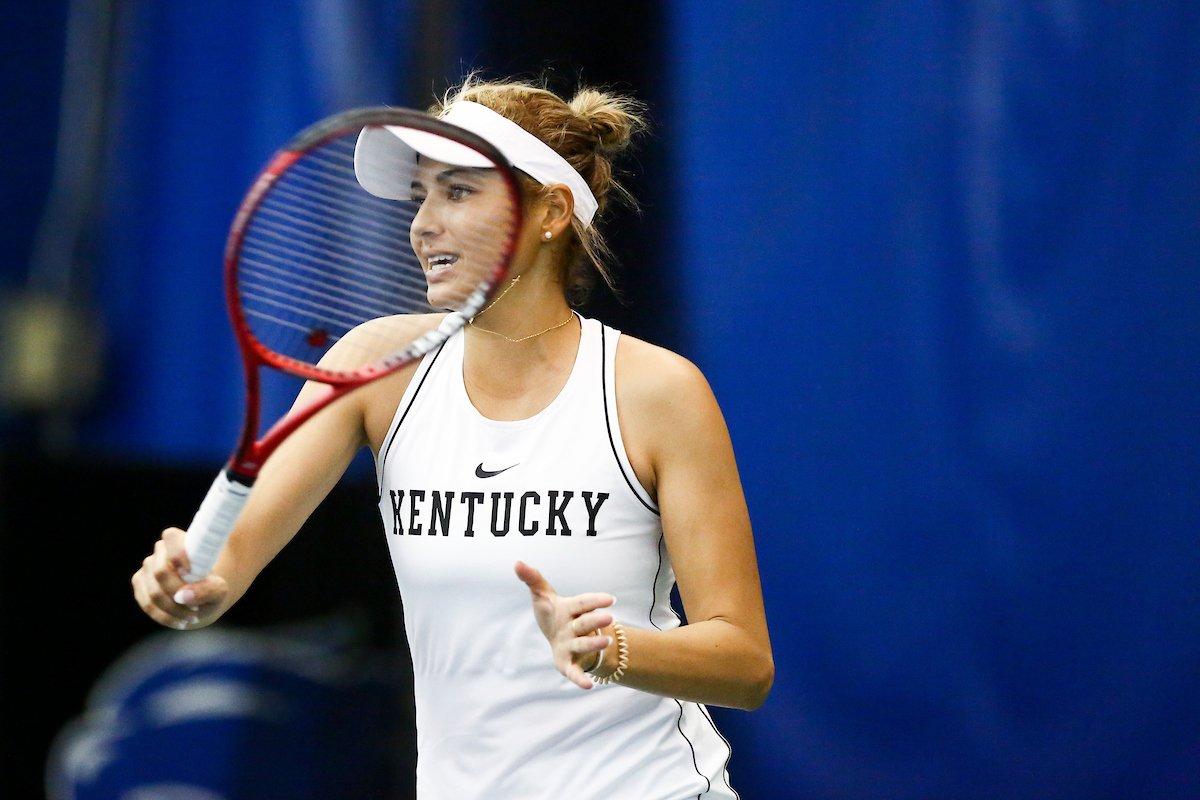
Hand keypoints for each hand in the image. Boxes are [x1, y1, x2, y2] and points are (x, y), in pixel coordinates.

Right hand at [132, 527, 228, 629]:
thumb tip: (181, 597)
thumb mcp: (221, 589)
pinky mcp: (140, 584)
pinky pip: (147, 604)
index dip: (178, 555)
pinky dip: (165, 617)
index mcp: (181, 540)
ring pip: (153, 592)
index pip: (171, 537)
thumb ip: (208, 589)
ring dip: (173, 609)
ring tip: (193, 617)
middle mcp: (160, 551)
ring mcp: (147, 568)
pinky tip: (181, 622)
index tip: (192, 573)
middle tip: (198, 607)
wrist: (205, 594)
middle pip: (161, 573)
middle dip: (179, 593)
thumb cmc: (214, 586)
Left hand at [514, 560, 613, 688]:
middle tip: (610, 618)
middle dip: (596, 620)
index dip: (594, 600)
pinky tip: (588, 686)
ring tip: (605, 642)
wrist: (560, 638)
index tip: (610, 599)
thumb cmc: (553, 614)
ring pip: (584, 644)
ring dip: (594, 644)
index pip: (583, 602)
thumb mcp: (541, 595)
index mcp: (570, 610)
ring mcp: (573, 645)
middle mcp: (575, 627)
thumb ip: (532, 578)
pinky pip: (574, 671)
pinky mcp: (568, 663)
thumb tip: (517, 562)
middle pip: (585, 623)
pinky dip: (580, 678)